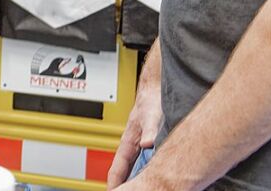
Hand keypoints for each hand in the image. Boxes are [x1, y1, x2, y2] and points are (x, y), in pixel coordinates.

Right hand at [107, 71, 162, 187]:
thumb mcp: (151, 116)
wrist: (155, 89)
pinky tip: (155, 180)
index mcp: (127, 142)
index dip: (115, 184)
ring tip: (140, 189)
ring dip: (136, 180)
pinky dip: (148, 174)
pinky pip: (146, 165)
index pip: (116, 169)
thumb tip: (148, 142)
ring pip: (135, 170)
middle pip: (125, 172)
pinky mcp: (150, 147)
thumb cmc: (150, 100)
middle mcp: (132, 146)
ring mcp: (140, 147)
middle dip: (125, 185)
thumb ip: (150, 130)